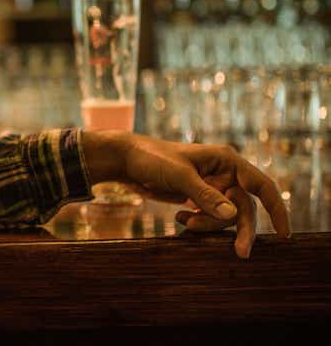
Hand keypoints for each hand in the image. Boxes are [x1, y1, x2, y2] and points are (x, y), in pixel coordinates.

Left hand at [83, 131, 291, 258]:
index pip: (261, 185)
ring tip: (184, 220)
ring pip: (225, 217)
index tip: (284, 233)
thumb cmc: (153, 159)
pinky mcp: (199, 198)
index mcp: (226, 161)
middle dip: (239, 228)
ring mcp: (212, 187)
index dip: (277, 208)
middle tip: (241, 253)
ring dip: (209, 224)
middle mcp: (224, 174)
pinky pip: (209, 218)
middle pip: (244, 208)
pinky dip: (198, 223)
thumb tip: (233, 215)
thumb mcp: (179, 176)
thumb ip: (205, 195)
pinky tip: (180, 218)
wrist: (128, 161)